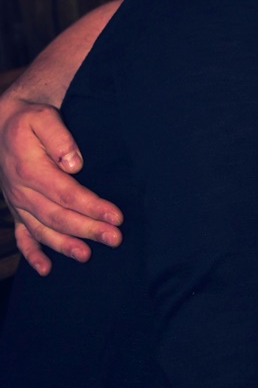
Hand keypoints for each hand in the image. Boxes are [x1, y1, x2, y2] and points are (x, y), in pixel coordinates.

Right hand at [0, 96, 122, 275]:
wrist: (4, 124)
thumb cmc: (30, 120)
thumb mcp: (43, 118)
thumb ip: (59, 138)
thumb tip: (74, 164)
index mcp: (30, 170)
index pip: (66, 193)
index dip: (92, 207)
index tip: (116, 216)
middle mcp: (22, 191)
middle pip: (58, 216)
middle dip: (87, 229)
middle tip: (115, 238)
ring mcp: (18, 203)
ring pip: (42, 229)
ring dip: (65, 245)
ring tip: (87, 256)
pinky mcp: (17, 209)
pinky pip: (22, 235)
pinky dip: (32, 254)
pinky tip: (45, 269)